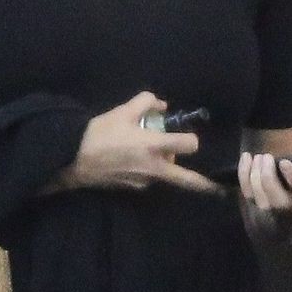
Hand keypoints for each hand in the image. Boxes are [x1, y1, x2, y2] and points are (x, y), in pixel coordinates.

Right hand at [56, 92, 221, 195]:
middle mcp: (154, 168)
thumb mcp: (123, 111)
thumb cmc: (99, 133)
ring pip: (165, 174)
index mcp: (154, 146)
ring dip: (165, 165)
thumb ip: (146, 103)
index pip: (189, 145)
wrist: (73, 159)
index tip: (188, 137)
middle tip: (217, 188)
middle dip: (204, 184)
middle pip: (188, 180)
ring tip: (148, 151)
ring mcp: (144, 181)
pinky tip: (134, 160)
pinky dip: (149, 170)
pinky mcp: (133, 188)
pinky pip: (149, 178)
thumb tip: (161, 105)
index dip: (192, 139)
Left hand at [239, 151, 291, 243]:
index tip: (285, 162)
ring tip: (256, 157)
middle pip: (277, 200)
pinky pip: (249, 196)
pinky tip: (246, 159)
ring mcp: (276, 214)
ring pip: (260, 199)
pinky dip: (244, 177)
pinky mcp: (260, 210)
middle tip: (266, 157)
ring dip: (254, 177)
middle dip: (268, 178)